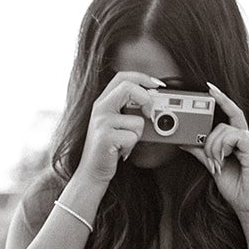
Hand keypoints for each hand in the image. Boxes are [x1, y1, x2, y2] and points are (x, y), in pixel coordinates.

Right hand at [78, 71, 165, 186]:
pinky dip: (131, 146)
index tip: (157, 85)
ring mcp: (101, 122)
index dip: (142, 77)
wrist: (91, 171)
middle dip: (146, 99)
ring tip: (124, 142)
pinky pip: (133, 137)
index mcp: (103, 101)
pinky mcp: (105, 138)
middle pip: (128, 87)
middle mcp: (100, 108)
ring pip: (137, 120)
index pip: (123, 77)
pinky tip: (121, 151)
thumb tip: (153, 101)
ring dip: (137, 135)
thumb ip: (129, 109)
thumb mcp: (116, 124)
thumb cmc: (108, 148)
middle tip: (149, 113)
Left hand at [184, 82, 248, 217]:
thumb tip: (185, 141)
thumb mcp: (213, 167)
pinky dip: (223, 147)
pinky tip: (223, 160)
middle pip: (225, 123)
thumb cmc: (236, 189)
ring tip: (216, 165)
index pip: (231, 113)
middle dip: (210, 138)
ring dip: (214, 147)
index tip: (210, 88)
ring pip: (226, 130)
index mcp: (241, 140)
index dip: (222, 99)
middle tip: (209, 158)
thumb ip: (201, 152)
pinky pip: (235, 136)